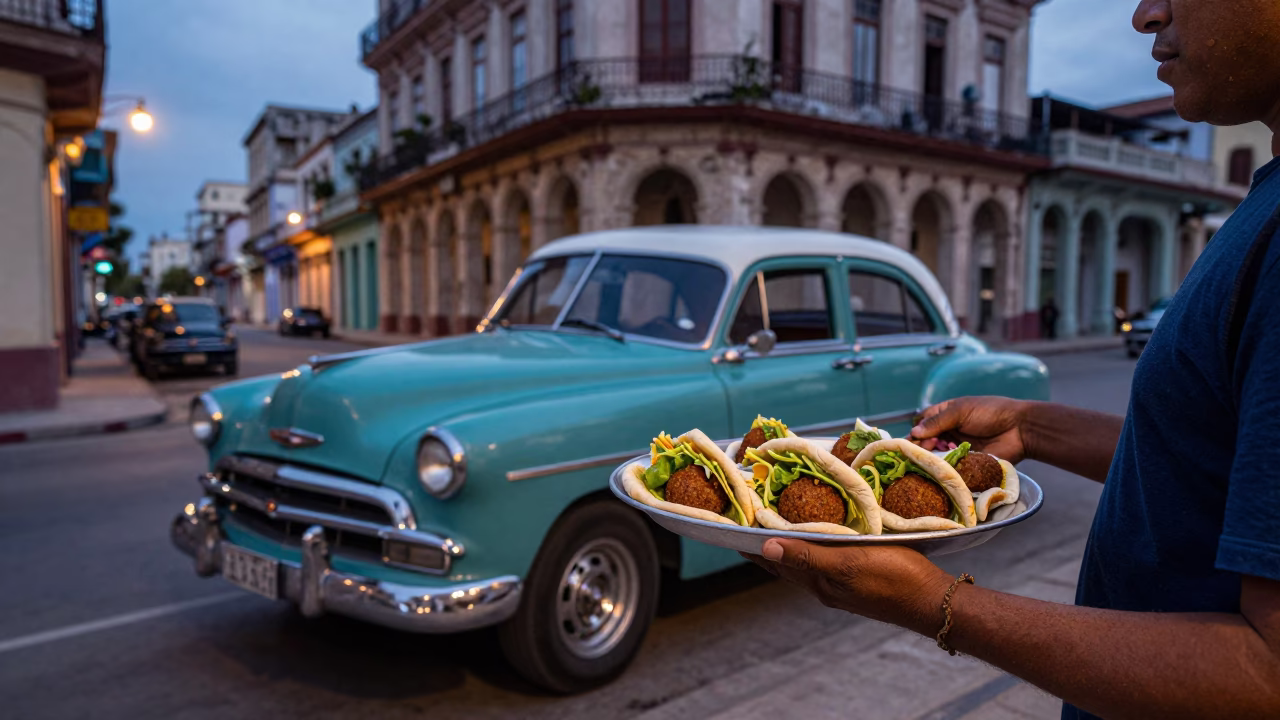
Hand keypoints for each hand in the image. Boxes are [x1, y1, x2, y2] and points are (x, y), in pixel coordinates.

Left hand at [741, 539, 951, 636]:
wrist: (933, 602)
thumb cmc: (894, 579)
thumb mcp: (847, 562)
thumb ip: (807, 557)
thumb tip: (766, 548)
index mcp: (818, 582)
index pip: (774, 562)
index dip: (754, 545)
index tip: (733, 527)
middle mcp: (825, 586)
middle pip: (787, 563)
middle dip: (768, 544)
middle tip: (750, 521)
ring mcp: (843, 586)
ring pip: (808, 563)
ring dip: (792, 545)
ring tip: (779, 524)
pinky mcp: (861, 580)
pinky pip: (828, 561)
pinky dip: (816, 548)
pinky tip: (823, 537)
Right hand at [910, 396, 1030, 463]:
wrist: (1020, 429)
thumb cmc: (991, 413)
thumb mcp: (961, 411)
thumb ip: (937, 421)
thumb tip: (913, 432)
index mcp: (946, 414)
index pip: (922, 423)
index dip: (916, 431)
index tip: (913, 439)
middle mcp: (949, 432)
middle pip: (926, 441)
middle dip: (922, 446)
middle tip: (924, 450)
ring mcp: (957, 448)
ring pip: (936, 456)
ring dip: (931, 458)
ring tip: (931, 459)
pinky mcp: (966, 463)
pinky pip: (951, 467)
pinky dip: (944, 469)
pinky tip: (941, 469)